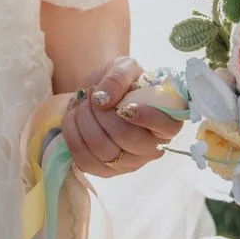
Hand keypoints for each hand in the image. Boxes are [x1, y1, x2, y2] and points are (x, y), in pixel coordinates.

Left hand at [61, 58, 181, 178]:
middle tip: (92, 95)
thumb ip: (117, 77)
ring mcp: (129, 164)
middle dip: (101, 112)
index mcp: (165, 121)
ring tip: (82, 105)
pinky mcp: (105, 172)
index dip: (147, 117)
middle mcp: (151, 148)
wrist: (97, 96)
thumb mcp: (123, 66)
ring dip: (83, 121)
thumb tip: (102, 99)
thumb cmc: (119, 83)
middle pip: (126, 137)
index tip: (124, 105)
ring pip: (102, 149)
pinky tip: (74, 119)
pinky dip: (72, 135)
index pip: (167, 127)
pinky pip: (85, 160)